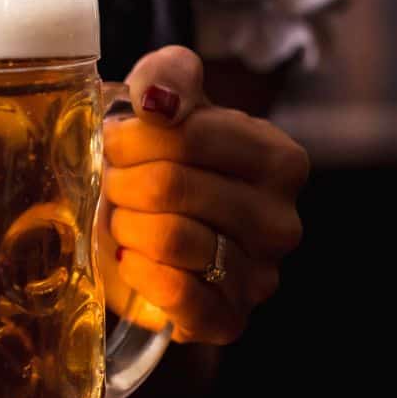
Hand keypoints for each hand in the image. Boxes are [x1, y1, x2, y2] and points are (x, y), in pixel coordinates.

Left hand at [101, 46, 308, 343]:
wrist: (145, 233)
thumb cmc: (161, 162)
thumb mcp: (164, 101)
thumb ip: (167, 77)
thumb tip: (160, 100)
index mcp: (279, 160)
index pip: (191, 135)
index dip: (135, 137)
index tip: (117, 142)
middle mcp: (282, 221)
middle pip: (172, 186)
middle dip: (124, 182)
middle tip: (114, 184)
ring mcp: (260, 277)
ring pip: (170, 238)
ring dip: (126, 225)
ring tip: (124, 219)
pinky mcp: (229, 321)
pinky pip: (178, 296)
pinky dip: (140, 273)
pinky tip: (132, 259)